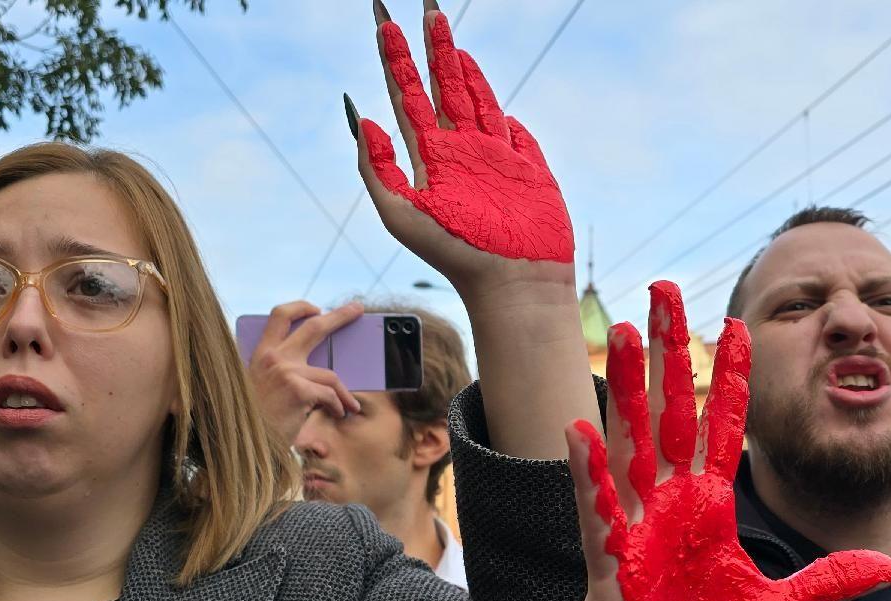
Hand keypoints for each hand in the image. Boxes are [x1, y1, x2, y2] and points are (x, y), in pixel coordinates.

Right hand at [246, 301, 362, 443]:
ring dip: (343, 393)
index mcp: (261, 354)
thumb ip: (283, 375)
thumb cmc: (256, 421)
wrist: (242, 444)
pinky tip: (339, 414)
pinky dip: (338, 406)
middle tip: (357, 308)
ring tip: (349, 406)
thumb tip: (320, 371)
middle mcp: (273, 358)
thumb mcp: (263, 389)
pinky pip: (330, 395)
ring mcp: (285, 371)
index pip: (279, 316)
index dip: (300, 308)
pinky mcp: (298, 390)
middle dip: (339, 316)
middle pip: (313, 327)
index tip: (316, 309)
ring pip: (330, 375)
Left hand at [351, 2, 573, 299]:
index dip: (394, 58)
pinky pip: (515, 133)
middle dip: (431, 47)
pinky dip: (502, 113)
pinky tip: (494, 100)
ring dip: (462, 66)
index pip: (405, 95)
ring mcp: (494, 158)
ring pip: (476, 99)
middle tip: (425, 7)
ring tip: (447, 36)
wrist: (513, 283)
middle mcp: (458, 151)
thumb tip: (362, 118)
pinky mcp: (528, 169)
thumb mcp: (402, 215)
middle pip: (441, 86)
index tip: (384, 22)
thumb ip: (377, 170)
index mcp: (428, 157)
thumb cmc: (456, 256)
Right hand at [558, 281, 890, 600]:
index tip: (736, 320)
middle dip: (672, 353)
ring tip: (629, 333)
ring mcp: (634, 532)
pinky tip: (582, 429)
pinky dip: (590, 473)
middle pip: (671, 415)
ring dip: (630, 390)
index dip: (731, 378)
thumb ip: (827, 585)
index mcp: (708, 512)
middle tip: (665, 288)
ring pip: (631, 445)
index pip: (723, 429)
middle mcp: (669, 509)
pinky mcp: (608, 567)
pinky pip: (597, 512)